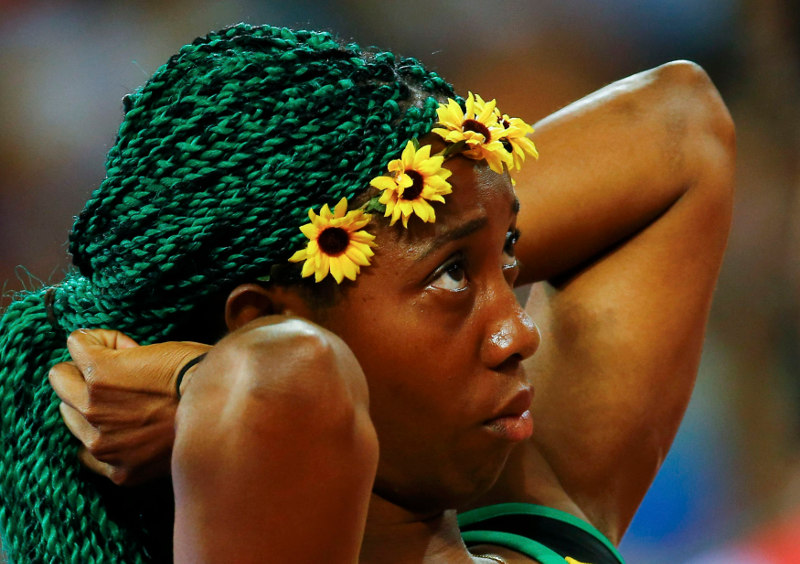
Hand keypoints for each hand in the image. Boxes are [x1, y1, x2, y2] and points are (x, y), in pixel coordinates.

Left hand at [48, 329, 210, 485]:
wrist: (226, 413)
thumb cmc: (199, 375)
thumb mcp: (158, 348)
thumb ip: (120, 355)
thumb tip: (108, 357)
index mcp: (99, 373)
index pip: (74, 344)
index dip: (104, 342)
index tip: (127, 349)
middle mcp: (92, 410)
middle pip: (60, 381)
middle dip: (85, 375)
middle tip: (123, 377)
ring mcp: (103, 444)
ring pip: (70, 418)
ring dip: (90, 408)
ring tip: (129, 405)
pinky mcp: (119, 470)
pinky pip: (89, 454)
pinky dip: (104, 441)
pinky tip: (129, 432)